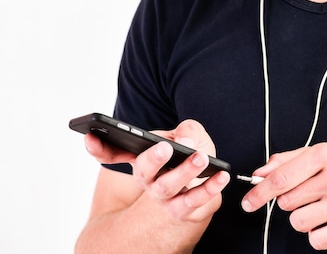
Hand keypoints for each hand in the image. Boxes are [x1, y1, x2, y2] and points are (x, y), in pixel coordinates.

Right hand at [85, 119, 229, 222]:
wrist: (199, 187)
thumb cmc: (188, 155)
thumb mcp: (187, 135)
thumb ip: (187, 131)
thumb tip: (187, 141)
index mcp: (143, 159)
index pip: (114, 154)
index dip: (99, 147)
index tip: (90, 137)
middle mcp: (149, 180)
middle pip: (144, 172)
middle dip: (154, 159)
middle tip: (166, 147)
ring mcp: (165, 198)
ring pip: (169, 188)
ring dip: (185, 172)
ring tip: (201, 157)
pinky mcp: (185, 209)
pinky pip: (196, 201)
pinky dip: (210, 188)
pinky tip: (221, 176)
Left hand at [240, 143, 326, 249]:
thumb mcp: (323, 153)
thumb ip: (287, 160)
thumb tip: (258, 174)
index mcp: (324, 155)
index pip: (280, 178)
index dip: (259, 192)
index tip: (248, 202)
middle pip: (286, 202)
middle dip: (292, 201)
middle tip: (312, 193)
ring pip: (298, 222)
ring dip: (304, 218)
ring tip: (323, 206)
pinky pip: (315, 239)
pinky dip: (317, 234)